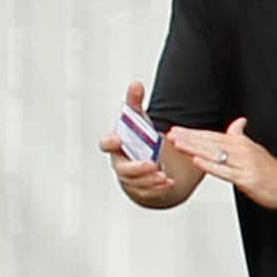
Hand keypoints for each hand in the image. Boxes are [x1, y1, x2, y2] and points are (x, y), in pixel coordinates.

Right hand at [101, 82, 185, 207]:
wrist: (153, 160)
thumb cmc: (141, 139)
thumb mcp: (139, 120)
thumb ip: (135, 103)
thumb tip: (136, 84)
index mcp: (117, 146)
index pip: (106, 144)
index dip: (110, 143)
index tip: (118, 139)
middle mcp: (120, 163)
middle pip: (123, 168)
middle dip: (136, 167)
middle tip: (151, 164)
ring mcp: (130, 179)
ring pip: (136, 182)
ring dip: (150, 180)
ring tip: (164, 176)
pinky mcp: (142, 190)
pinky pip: (147, 192)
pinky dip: (158, 189)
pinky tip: (169, 183)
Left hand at [165, 116, 276, 210]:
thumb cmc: (273, 172)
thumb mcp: (256, 150)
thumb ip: (241, 138)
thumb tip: (237, 124)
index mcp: (242, 145)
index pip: (213, 136)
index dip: (194, 133)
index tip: (178, 131)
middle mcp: (242, 152)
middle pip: (211, 142)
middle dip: (189, 138)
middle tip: (171, 134)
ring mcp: (244, 165)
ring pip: (215, 154)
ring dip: (195, 148)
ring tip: (178, 144)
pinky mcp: (246, 179)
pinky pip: (225, 171)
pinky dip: (211, 165)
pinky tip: (198, 161)